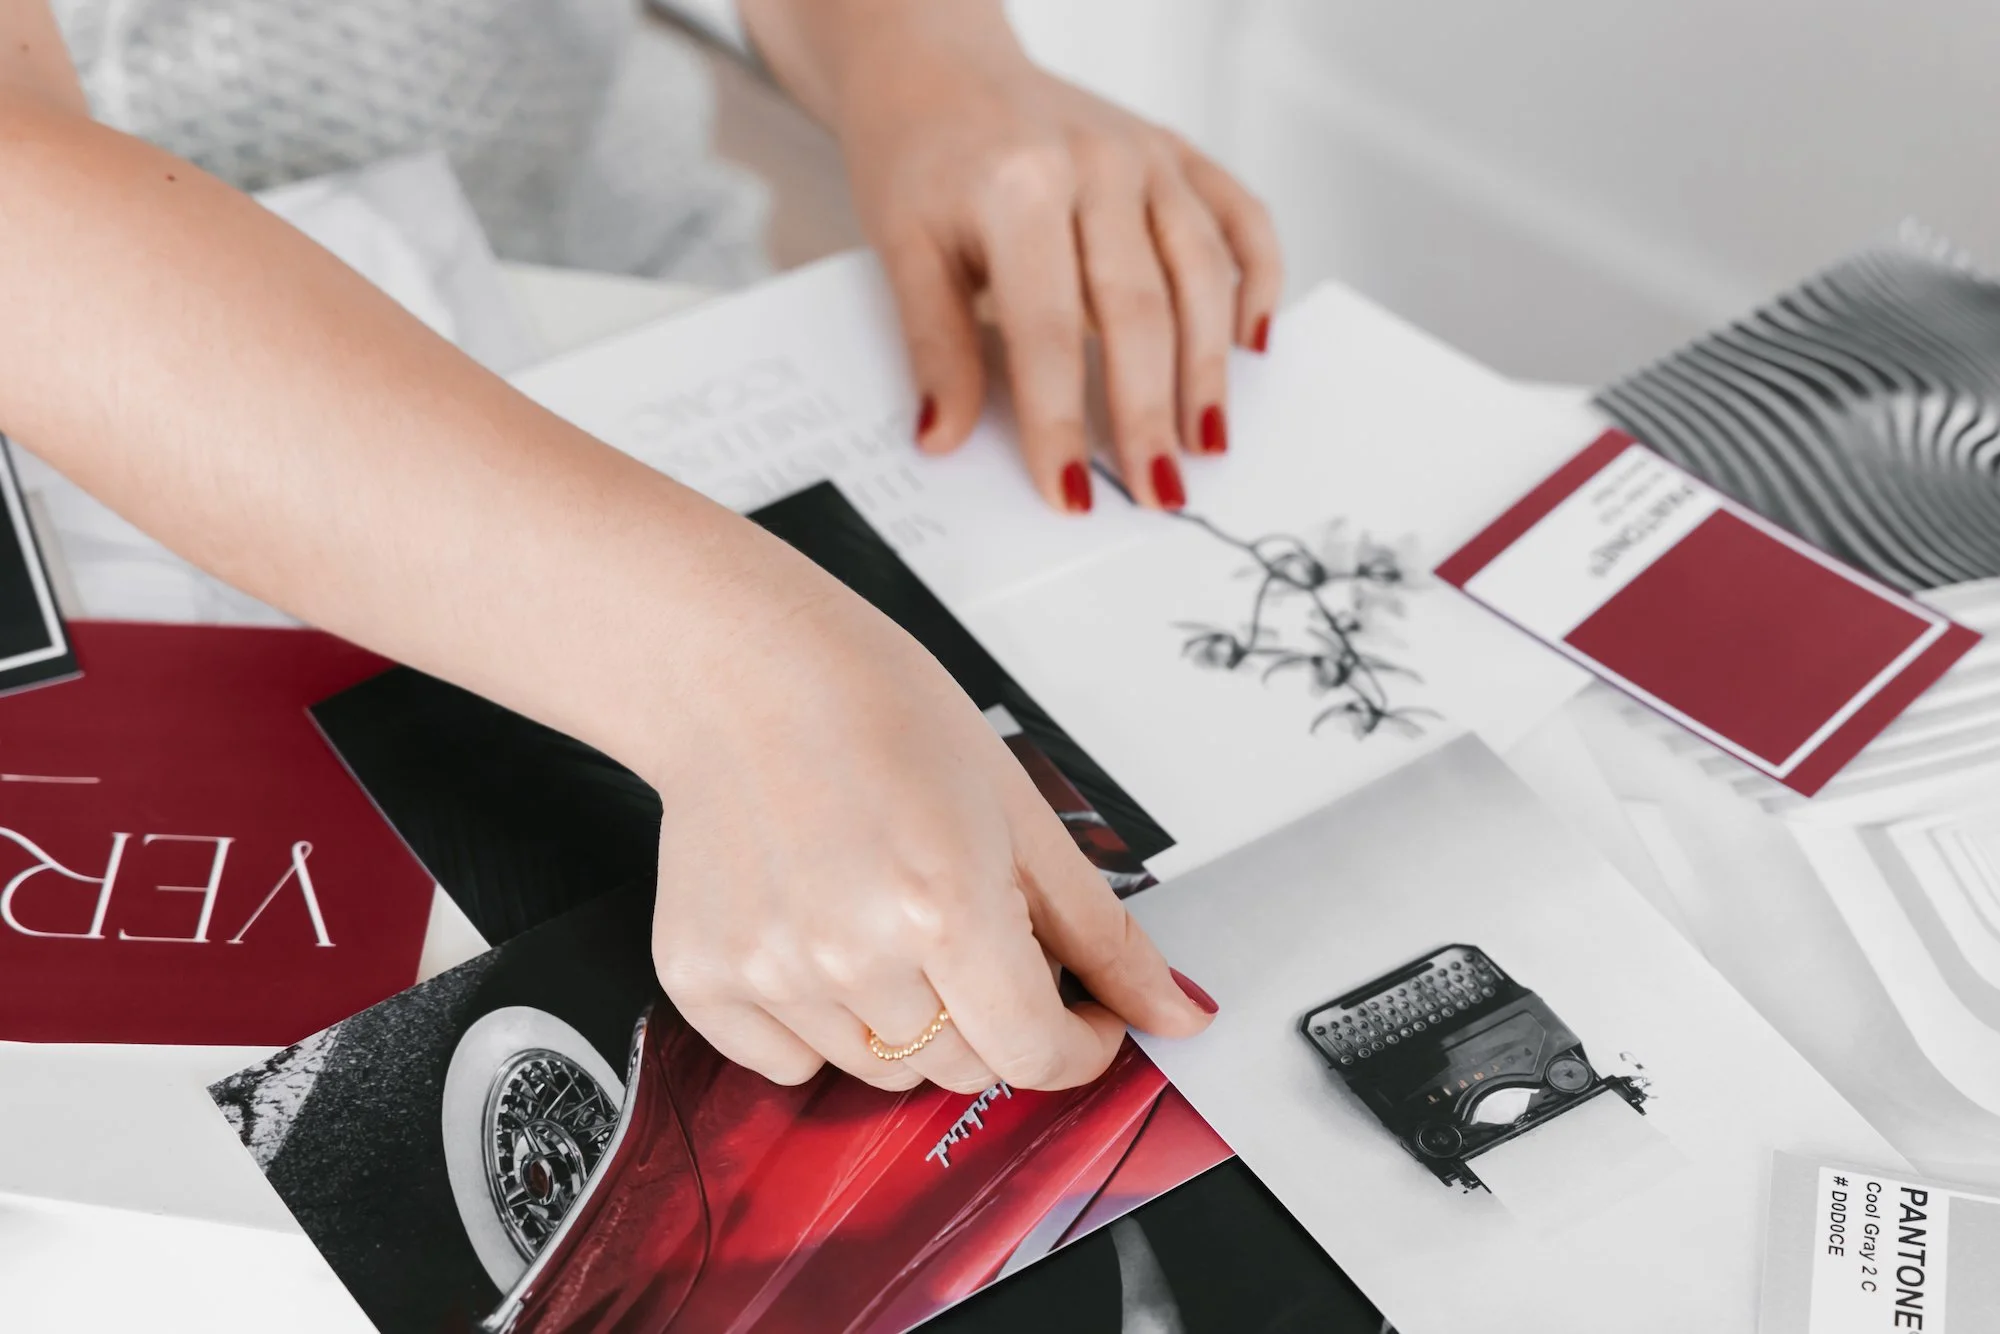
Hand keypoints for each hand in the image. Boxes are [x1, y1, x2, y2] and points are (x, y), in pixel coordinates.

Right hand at [644, 538, 1215, 1092]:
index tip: (1082, 1018)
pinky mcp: (702, 979)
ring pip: (878, 1070)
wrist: (744, 672)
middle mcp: (851, 953)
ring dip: (907, 1021)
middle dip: (994, 1022)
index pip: (1033, 1055)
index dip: (1078, 1046)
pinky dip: (817, 1027)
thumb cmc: (882, 714)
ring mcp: (770, 973)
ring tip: (884, 913)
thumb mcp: (1020, 811)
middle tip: (973, 932)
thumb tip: (1181, 1015)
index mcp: (944, 905)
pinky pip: (787, 1065)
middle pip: (960, 1070)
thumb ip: (1104, 934)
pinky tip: (818, 934)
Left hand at [804, 3, 1282, 512]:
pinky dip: (1259, 280)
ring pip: (1202, 276)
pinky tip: (1254, 345)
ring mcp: (1147, 155)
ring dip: (1210, 369)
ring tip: (1208, 442)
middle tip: (1160, 492)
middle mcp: (1097, 165)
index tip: (1070, 492)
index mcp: (1020, 187)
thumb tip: (943, 436)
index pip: (1048, 333)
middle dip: (1152, 415)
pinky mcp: (1177, 150)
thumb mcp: (903, 248)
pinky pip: (1241, 217)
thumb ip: (934, 344)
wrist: (937, 64)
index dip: (1060, 422)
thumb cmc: (918, 157)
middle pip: (1139, 313)